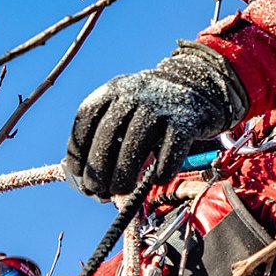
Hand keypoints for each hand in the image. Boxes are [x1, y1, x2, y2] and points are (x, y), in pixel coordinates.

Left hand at [65, 42, 247, 197]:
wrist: (198, 84)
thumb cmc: (152, 109)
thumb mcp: (125, 108)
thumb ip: (106, 134)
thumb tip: (87, 180)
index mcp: (113, 89)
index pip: (86, 120)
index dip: (78, 151)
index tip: (78, 176)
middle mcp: (134, 93)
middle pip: (108, 135)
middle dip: (98, 170)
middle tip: (97, 192)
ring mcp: (161, 105)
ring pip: (135, 145)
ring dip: (124, 174)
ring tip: (120, 191)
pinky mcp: (186, 120)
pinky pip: (170, 152)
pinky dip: (161, 171)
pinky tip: (156, 180)